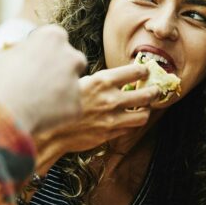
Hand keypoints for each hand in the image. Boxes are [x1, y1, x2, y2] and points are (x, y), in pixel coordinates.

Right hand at [0, 24, 86, 133]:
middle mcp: (70, 56)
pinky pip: (69, 108)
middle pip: (72, 60)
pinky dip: (58, 112)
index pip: (54, 38)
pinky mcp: (77, 106)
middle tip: (41, 81)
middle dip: (61, 68)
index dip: (43, 49)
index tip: (33, 59)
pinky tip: (39, 116)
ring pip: (72, 86)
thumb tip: (17, 56)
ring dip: (59, 92)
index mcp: (52, 37)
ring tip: (36, 102)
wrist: (0, 115)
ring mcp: (76, 82)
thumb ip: (16, 53)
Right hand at [33, 63, 159, 172]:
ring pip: (143, 115)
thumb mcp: (78, 83)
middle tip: (156, 90)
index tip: (146, 71)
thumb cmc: (60, 103)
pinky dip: (131, 123)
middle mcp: (111, 99)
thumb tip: (113, 79)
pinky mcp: (110, 133)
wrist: (50, 130)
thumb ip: (99, 82)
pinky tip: (129, 120)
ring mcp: (112, 118)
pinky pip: (129, 128)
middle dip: (154, 91)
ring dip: (146, 110)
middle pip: (146, 94)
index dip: (144, 71)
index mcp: (102, 81)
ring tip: (145, 108)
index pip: (134, 72)